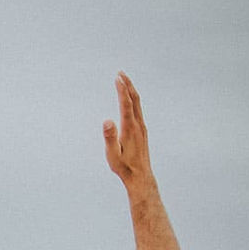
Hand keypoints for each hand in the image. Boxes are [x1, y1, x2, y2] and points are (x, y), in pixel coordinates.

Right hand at [103, 71, 153, 187]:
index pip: (126, 104)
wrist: (140, 176)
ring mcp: (142, 127)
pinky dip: (133, 100)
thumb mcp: (112, 155)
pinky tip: (130, 101)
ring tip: (124, 82)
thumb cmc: (124, 167)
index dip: (122, 90)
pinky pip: (138, 111)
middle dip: (128, 85)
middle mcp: (138, 125)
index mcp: (130, 128)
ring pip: (138, 104)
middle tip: (121, 73)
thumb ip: (109, 137)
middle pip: (135, 100)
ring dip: (131, 91)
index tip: (117, 78)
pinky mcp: (142, 131)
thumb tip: (106, 120)